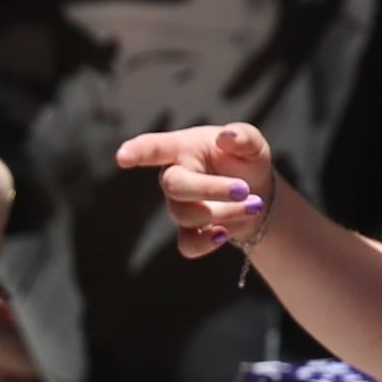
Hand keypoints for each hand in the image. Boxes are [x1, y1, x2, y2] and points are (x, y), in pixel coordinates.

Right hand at [119, 120, 278, 258]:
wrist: (259, 194)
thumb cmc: (246, 161)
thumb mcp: (253, 144)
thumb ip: (244, 137)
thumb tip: (227, 137)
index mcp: (182, 149)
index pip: (154, 148)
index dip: (137, 151)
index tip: (122, 157)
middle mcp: (174, 176)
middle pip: (174, 186)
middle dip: (210, 189)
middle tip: (243, 189)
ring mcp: (179, 206)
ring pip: (186, 215)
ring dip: (225, 212)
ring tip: (254, 204)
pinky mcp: (190, 232)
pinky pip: (187, 244)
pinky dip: (206, 243)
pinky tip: (224, 234)